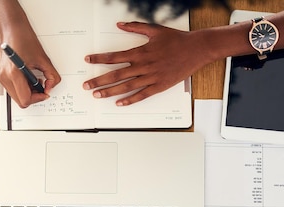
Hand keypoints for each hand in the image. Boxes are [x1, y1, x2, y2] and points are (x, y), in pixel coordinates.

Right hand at [0, 19, 60, 107]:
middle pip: (20, 101)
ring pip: (16, 97)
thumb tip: (50, 87)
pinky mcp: (0, 75)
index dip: (38, 98)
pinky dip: (22, 87)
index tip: (44, 92)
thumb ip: (51, 76)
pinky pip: (13, 89)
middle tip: (41, 86)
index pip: (25, 99)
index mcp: (13, 73)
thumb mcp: (43, 59)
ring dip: (28, 92)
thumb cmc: (24, 38)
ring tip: (34, 80)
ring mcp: (0, 77)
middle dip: (33, 96)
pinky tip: (28, 78)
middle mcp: (4, 77)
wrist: (12, 28)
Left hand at [83, 22, 205, 105]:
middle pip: (116, 74)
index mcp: (141, 52)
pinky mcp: (160, 86)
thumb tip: (120, 24)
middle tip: (86, 85)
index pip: (114, 56)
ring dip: (110, 92)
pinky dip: (130, 100)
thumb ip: (135, 27)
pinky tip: (119, 103)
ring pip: (126, 86)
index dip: (99, 59)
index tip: (88, 60)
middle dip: (99, 80)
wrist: (196, 49)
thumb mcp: (154, 30)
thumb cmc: (177, 40)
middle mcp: (144, 65)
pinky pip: (142, 95)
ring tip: (97, 95)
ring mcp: (152, 77)